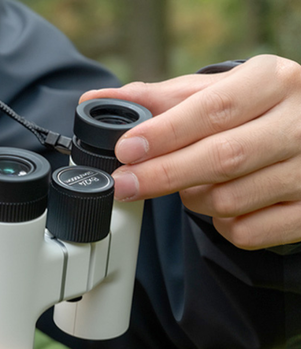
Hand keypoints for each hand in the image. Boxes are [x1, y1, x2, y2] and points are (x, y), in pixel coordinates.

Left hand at [81, 54, 300, 249]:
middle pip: (222, 158)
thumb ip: (161, 99)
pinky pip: (245, 233)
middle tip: (124, 184)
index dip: (165, 134)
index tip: (125, 150)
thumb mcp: (215, 94)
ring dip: (194, 199)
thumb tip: (100, 99)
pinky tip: (222, 205)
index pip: (213, 110)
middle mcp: (298, 126)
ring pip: (228, 201)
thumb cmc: (251, 113)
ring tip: (192, 183)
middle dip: (163, 175)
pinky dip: (220, 225)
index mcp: (273, 83)